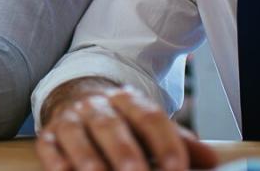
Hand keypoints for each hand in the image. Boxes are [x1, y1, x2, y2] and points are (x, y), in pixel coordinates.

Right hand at [35, 82, 218, 170]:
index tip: (176, 169)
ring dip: (89, 160)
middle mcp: (97, 106)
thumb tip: (211, 160)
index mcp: (128, 101)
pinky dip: (57, 162)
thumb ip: (177, 142)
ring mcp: (70, 119)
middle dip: (125, 153)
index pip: (150, 117)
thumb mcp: (148, 125)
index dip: (164, 144)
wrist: (73, 96)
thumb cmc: (120, 121)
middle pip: (111, 125)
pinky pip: (48, 147)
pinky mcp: (48, 134)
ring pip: (77, 135)